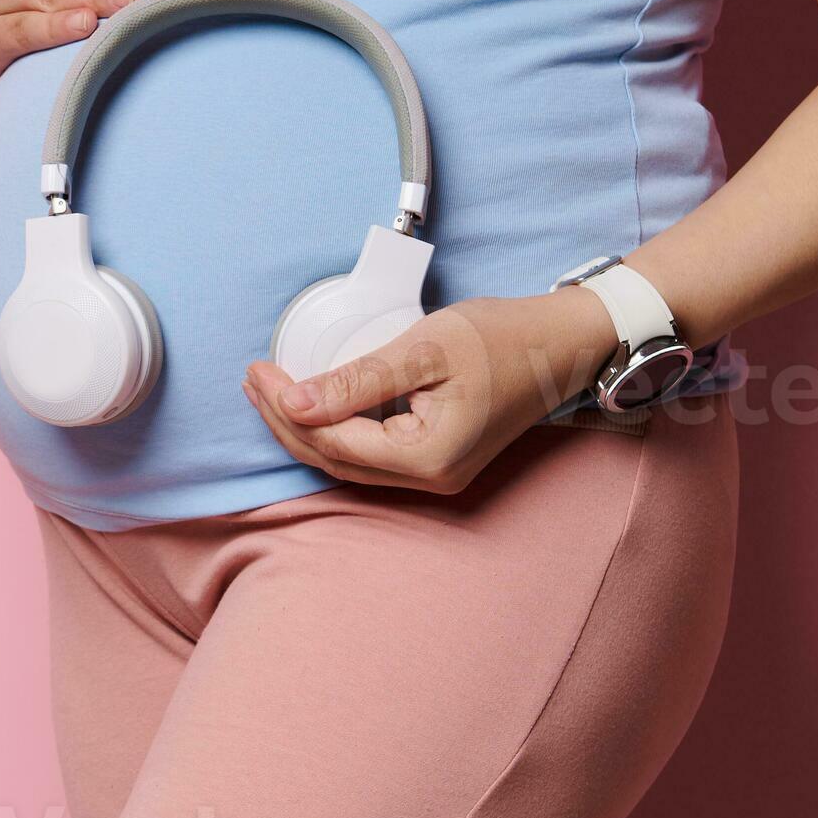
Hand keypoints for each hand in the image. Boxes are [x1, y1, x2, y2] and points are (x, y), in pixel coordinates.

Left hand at [241, 292, 621, 494]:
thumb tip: (296, 403)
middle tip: (254, 379)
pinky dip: (334, 431)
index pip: (334, 440)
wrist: (563, 343)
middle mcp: (430, 478)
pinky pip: (369, 454)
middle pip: (334, 460)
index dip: (288, 409)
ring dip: (305, 429)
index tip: (260, 371)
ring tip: (270, 391)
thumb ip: (358, 379)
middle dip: (286, 422)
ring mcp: (435, 474)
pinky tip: (313, 405)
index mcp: (428, 457)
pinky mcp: (436, 459)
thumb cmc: (505, 338)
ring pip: (348, 462)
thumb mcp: (425, 349)